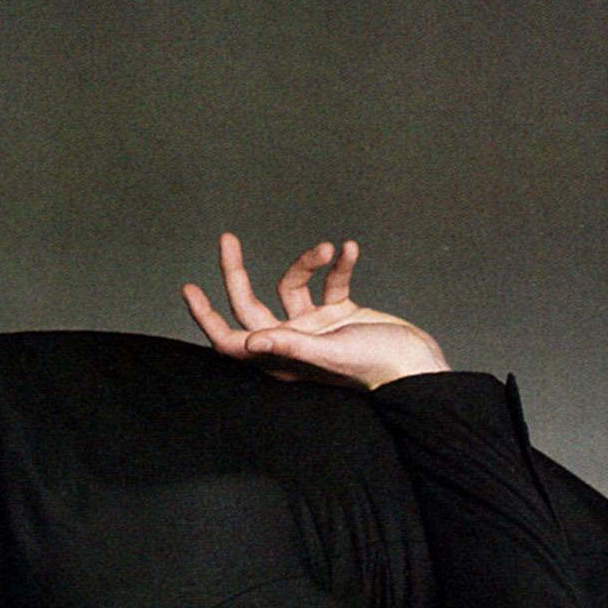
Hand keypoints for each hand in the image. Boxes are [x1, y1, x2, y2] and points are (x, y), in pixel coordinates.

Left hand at [181, 233, 447, 388]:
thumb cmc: (376, 368)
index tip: (190, 288)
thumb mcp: (330, 354)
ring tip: (327, 248)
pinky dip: (338, 264)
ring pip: (292, 285)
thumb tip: (247, 343)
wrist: (417, 366)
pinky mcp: (341, 314)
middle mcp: (291, 343)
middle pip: (250, 304)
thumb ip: (289, 344)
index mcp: (280, 360)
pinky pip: (330, 282)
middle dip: (237, 272)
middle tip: (227, 239)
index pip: (231, 340)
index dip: (206, 317)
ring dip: (307, 261)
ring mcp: (315, 328)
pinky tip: (349, 250)